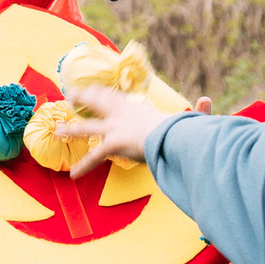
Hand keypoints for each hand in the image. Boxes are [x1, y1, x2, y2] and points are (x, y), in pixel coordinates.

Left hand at [61, 86, 210, 177]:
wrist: (173, 135)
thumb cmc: (183, 129)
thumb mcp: (190, 119)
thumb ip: (199, 111)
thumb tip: (207, 100)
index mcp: (139, 109)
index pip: (118, 98)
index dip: (105, 93)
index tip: (96, 89)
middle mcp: (122, 115)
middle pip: (98, 103)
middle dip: (84, 98)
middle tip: (70, 94)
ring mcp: (115, 128)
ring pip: (87, 128)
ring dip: (71, 129)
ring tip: (57, 130)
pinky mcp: (113, 143)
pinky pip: (94, 157)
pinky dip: (84, 166)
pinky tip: (73, 175)